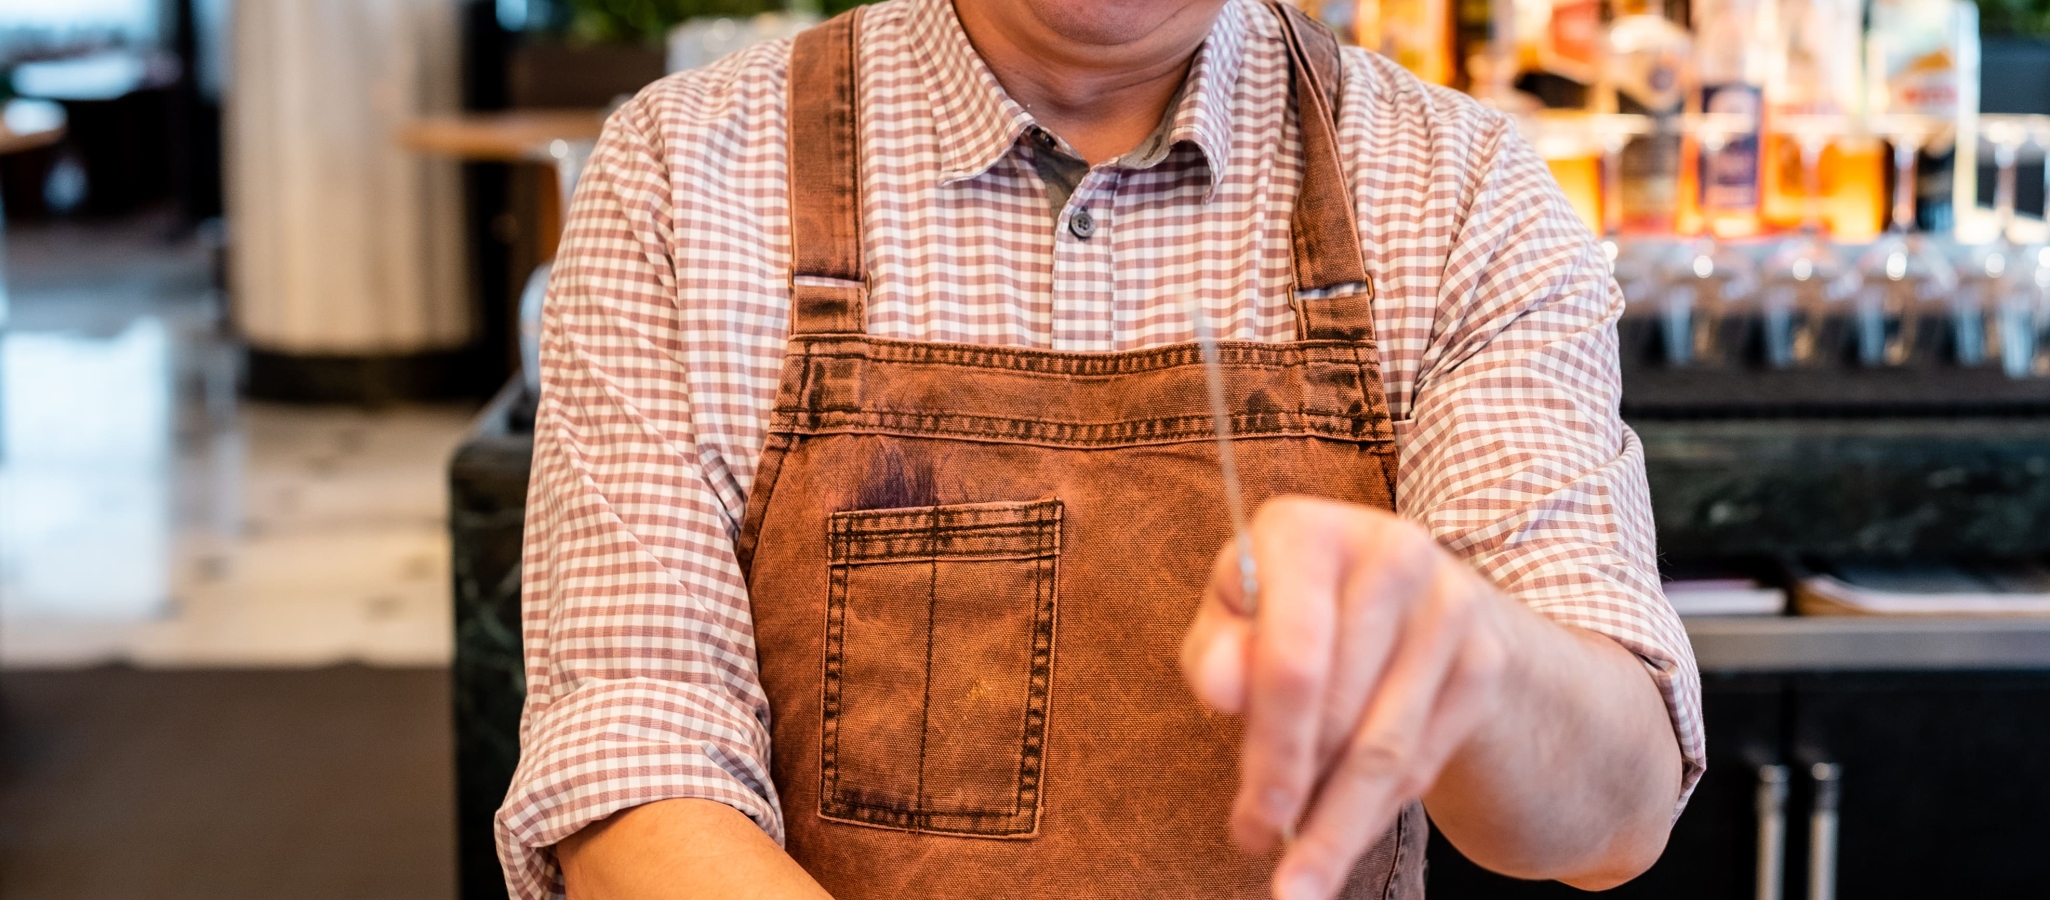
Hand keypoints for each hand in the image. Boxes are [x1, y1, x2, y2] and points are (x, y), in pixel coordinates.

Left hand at [1179, 495, 1514, 899]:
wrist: (1397, 590)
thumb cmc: (1287, 608)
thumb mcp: (1234, 616)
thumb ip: (1216, 650)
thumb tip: (1222, 689)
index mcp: (1307, 531)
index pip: (1293, 660)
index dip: (1273, 751)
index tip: (1253, 821)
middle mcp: (1392, 553)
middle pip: (1341, 714)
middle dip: (1299, 796)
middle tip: (1264, 851)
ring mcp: (1450, 606)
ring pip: (1387, 751)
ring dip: (1340, 827)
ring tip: (1301, 882)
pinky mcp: (1485, 658)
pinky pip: (1424, 759)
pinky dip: (1379, 807)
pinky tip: (1344, 826)